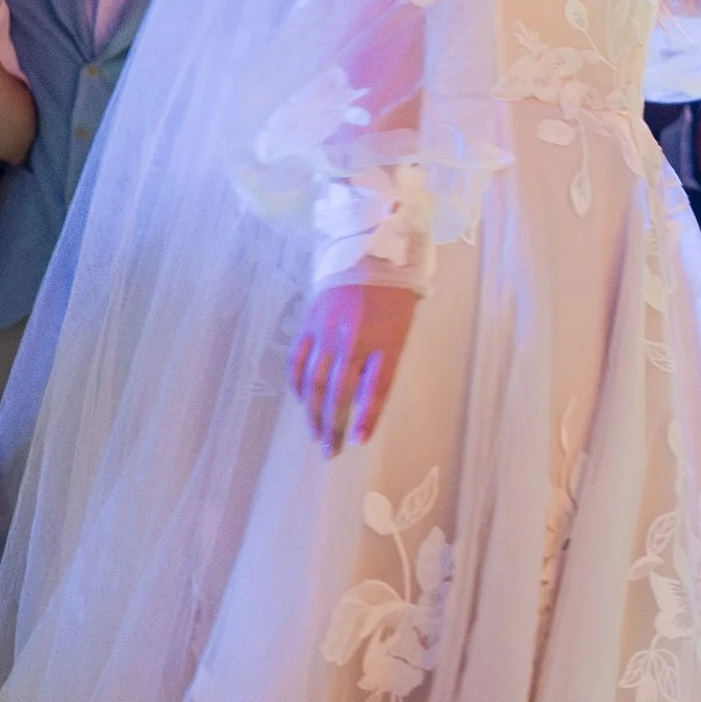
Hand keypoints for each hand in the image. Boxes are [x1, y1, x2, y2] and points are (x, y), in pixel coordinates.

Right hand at [289, 283, 416, 455]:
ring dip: (314, 413)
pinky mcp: (310, 322)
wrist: (372, 249)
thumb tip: (360, 400)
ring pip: (315, 382)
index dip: (366, 416)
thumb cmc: (395, 293)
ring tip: (317, 435)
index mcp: (386, 339)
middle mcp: (354, 338)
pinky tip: (302, 401)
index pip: (375, 388)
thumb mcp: (402, 327)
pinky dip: (299, 384)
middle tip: (331, 451)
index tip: (358, 441)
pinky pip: (299, 360)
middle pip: (339, 392)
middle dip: (333, 425)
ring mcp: (327, 331)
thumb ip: (383, 362)